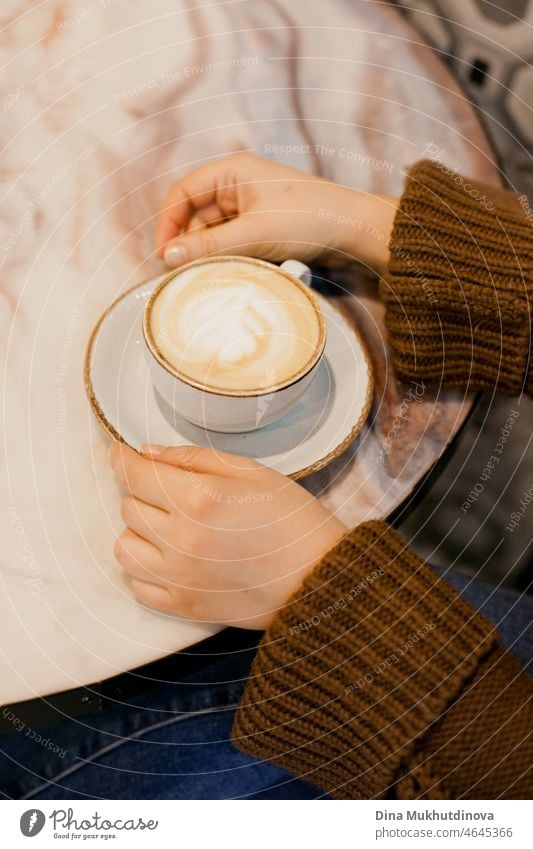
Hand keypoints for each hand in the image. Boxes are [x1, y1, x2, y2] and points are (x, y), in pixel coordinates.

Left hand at [109, 442, 347, 628]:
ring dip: (139, 531)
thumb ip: (194, 459)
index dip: (121, 459)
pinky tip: (168, 556)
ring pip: (124, 547)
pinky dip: (144, 566)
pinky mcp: (183, 607)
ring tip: (167, 526)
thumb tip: (147, 453)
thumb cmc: (291, 519)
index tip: (118, 453)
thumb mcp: (249, 471)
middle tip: (172, 491)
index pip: (136, 474)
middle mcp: (181, 540)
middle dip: (143, 493)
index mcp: (198, 500)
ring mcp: (179, 578)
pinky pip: (138, 584)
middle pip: (129, 507)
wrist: (318, 578)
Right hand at [157, 152, 397, 274]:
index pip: (182, 194)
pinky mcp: (263, 228)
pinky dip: (228, 259)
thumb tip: (167, 257)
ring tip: (209, 278)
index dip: (168, 224)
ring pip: (214, 234)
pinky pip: (233, 244)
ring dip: (210, 255)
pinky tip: (229, 275)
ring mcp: (250, 208)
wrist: (355, 232)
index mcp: (232, 172)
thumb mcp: (254, 233)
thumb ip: (210, 245)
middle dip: (189, 245)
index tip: (164, 256)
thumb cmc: (309, 219)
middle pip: (196, 217)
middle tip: (183, 276)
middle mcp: (238, 185)